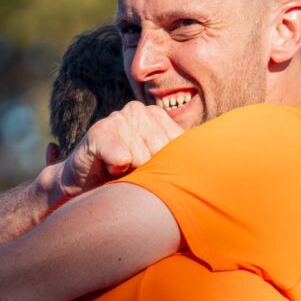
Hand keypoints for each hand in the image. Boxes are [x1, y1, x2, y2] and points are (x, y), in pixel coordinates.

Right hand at [37, 100, 183, 205]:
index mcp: (158, 117)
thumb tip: (218, 157)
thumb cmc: (127, 180)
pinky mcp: (100, 131)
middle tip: (133, 173)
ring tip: (119, 172)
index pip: (181, 145)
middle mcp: (139, 111)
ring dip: (131, 175)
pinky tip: (108, 169)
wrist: (83, 190)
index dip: (168, 167)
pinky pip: (123, 156)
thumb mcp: (159, 168)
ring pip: (144, 158)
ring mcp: (118, 117)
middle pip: (163, 152)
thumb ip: (182, 158)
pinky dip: (117, 171)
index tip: (153, 171)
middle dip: (150, 172)